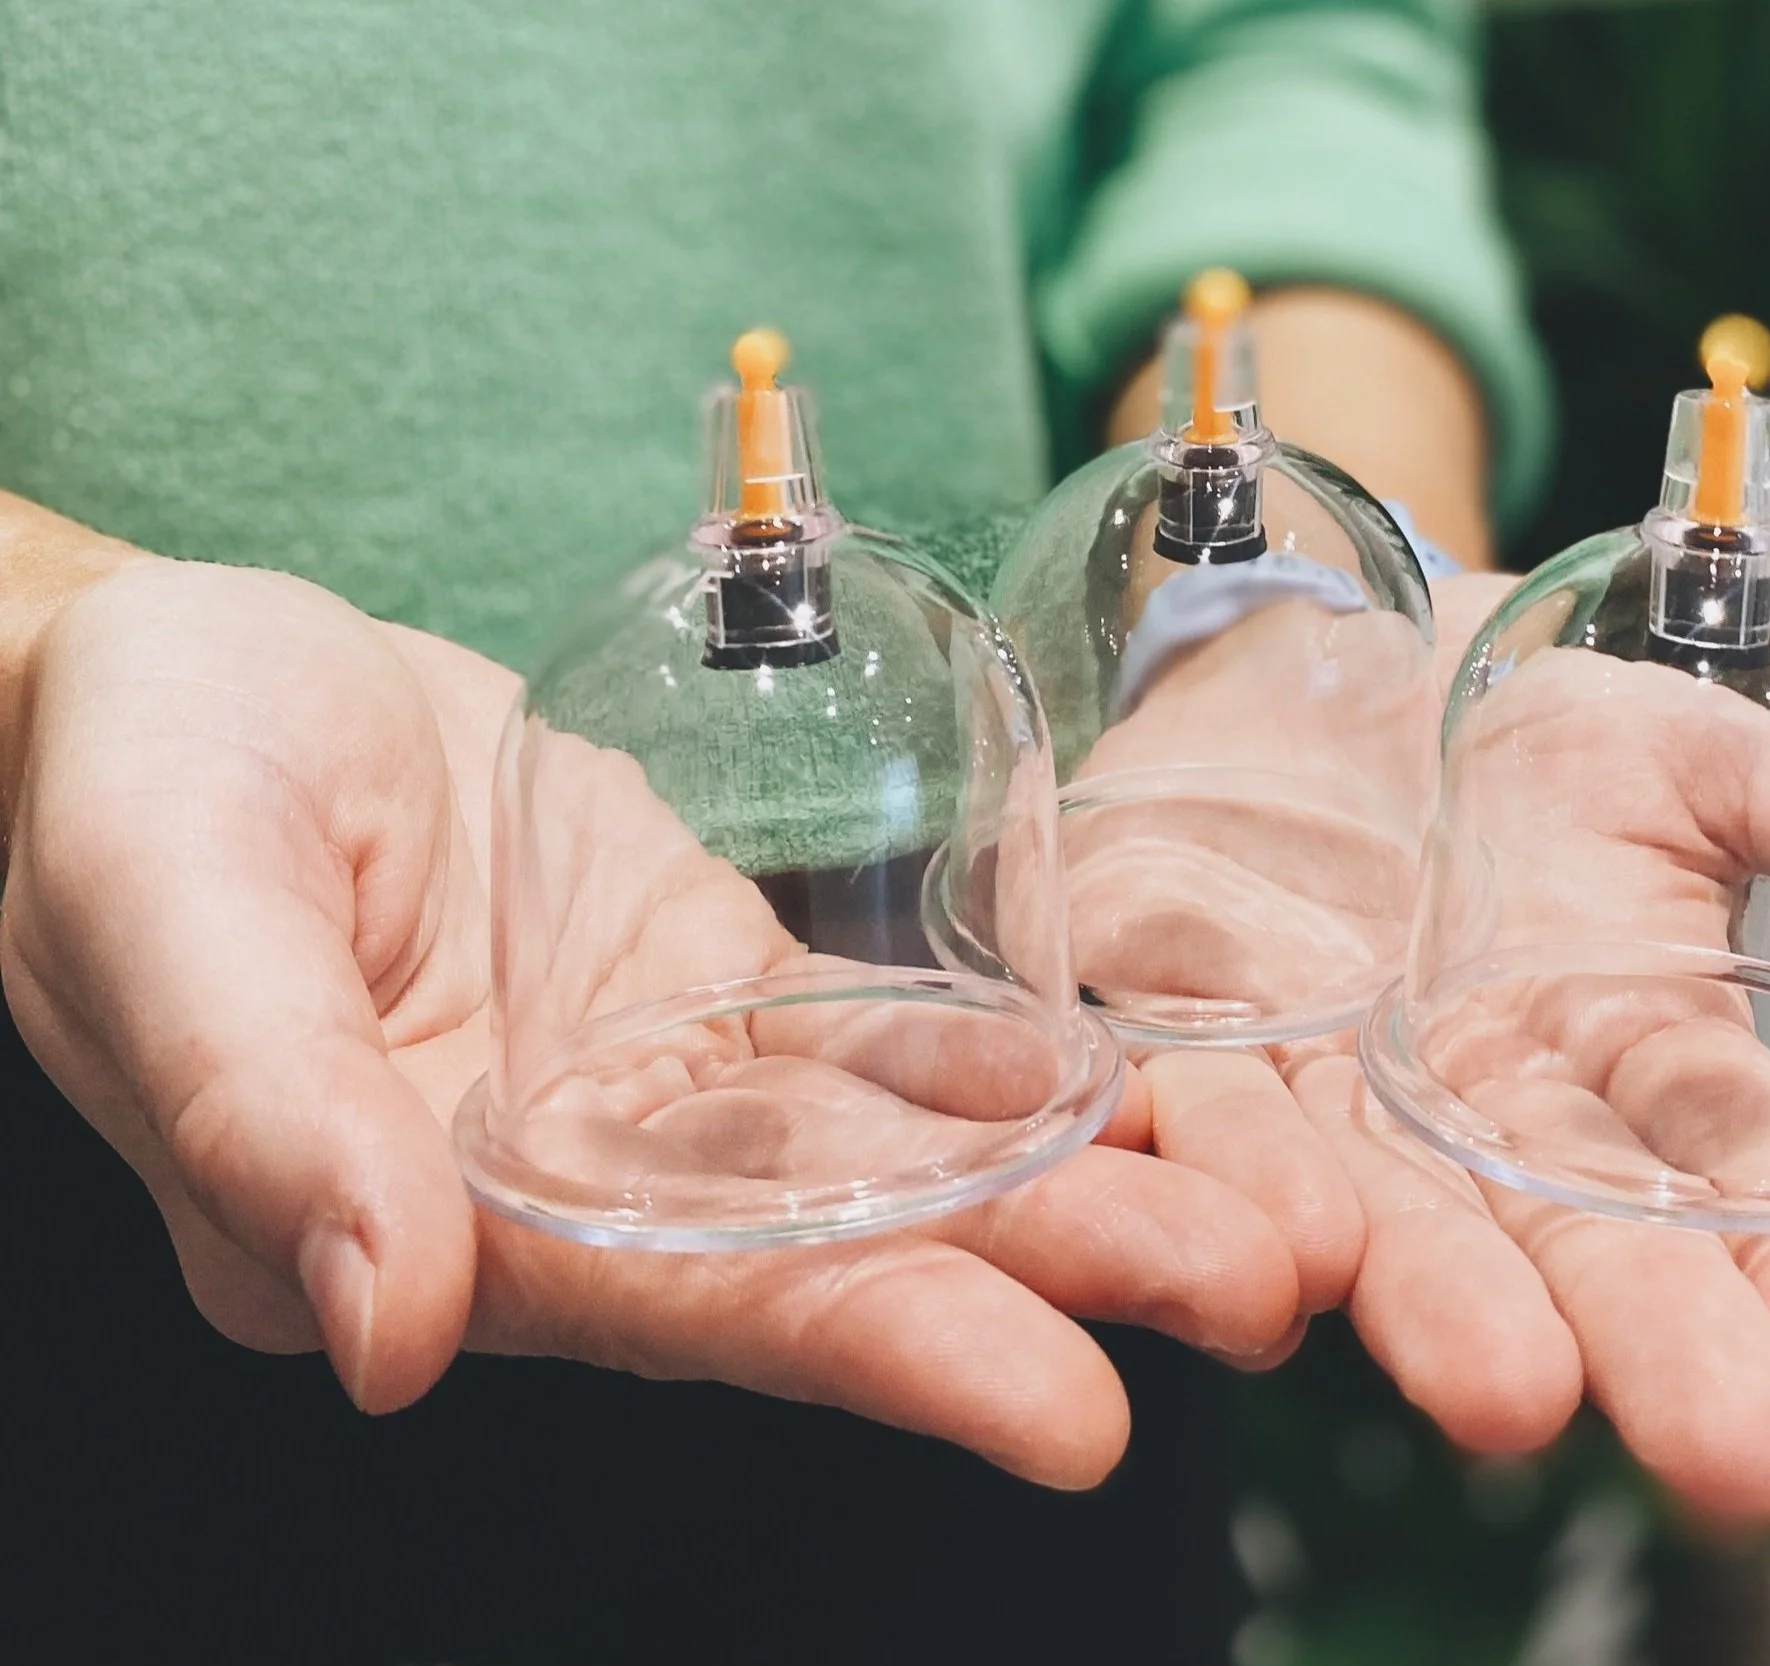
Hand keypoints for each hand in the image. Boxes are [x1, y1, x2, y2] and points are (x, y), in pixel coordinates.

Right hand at [1, 553, 1310, 1486]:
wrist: (170, 686)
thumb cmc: (129, 775)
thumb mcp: (159, 900)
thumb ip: (259, 1107)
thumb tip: (376, 1333)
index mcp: (440, 1227)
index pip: (688, 1313)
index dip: (881, 1355)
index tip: (1070, 1408)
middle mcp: (578, 1199)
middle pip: (842, 1256)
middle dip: (1055, 1279)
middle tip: (1264, 1292)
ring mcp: (657, 1098)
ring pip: (895, 1159)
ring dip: (1085, 1184)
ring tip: (1278, 1211)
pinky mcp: (709, 990)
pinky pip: (882, 1039)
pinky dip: (1015, 1062)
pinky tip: (1163, 1080)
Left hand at [1116, 574, 1769, 1524]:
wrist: (1323, 644)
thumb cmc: (1528, 724)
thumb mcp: (1712, 750)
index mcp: (1639, 1043)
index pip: (1754, 1187)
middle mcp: (1496, 1099)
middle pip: (1589, 1235)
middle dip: (1659, 1350)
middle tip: (1737, 1470)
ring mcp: (1341, 1076)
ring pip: (1398, 1212)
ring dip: (1449, 1307)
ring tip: (1511, 1402)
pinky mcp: (1189, 1024)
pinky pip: (1214, 1121)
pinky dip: (1241, 1187)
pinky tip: (1283, 1270)